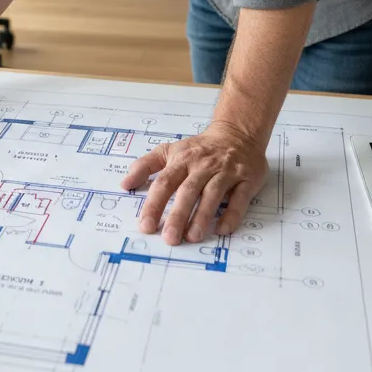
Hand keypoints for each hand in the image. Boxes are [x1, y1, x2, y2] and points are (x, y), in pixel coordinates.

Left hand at [120, 120, 268, 245]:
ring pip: (212, 195)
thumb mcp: (169, 151)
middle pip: (187, 191)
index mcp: (182, 160)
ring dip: (203, 216)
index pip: (164, 183)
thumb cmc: (199, 148)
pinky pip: (240, 198)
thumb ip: (146, 165)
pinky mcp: (246, 178)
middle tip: (169, 238)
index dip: (154, 204)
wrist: (236, 133)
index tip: (145, 225)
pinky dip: (232, 214)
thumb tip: (124, 184)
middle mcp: (202, 166)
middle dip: (178, 215)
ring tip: (192, 237)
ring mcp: (225, 172)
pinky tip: (223, 229)